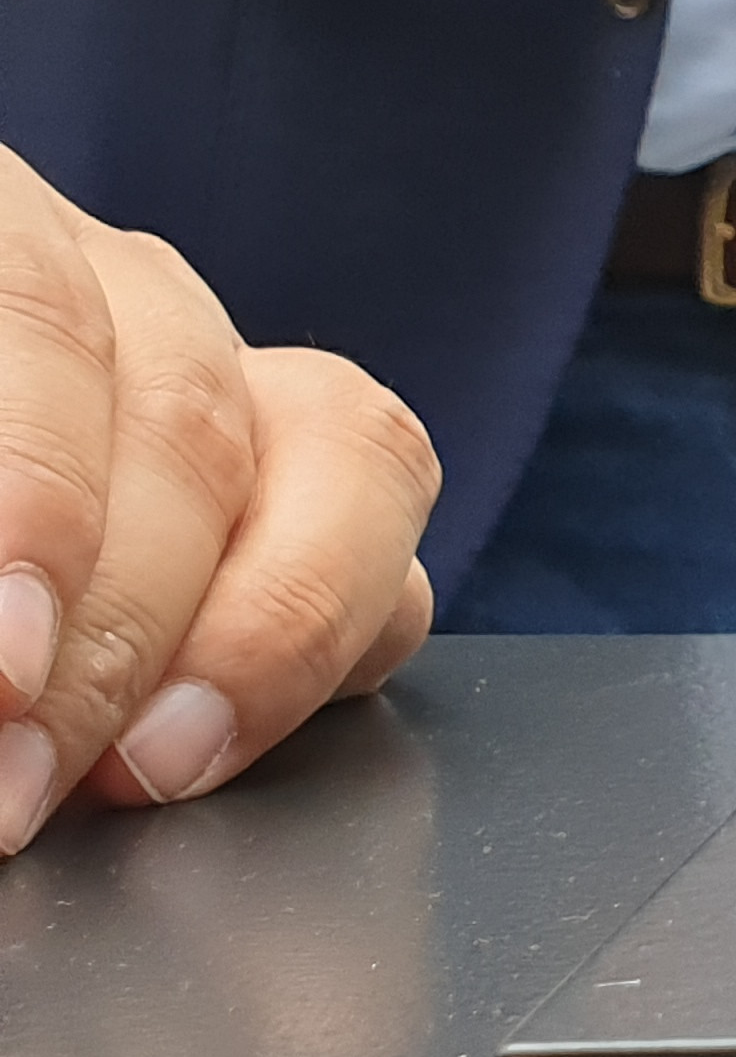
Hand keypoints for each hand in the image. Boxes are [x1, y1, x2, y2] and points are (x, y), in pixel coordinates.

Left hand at [0, 146, 437, 859]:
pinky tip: (203, 746)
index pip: (20, 299)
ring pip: (330, 440)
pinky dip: (321, 641)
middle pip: (174, 393)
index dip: (28, 480)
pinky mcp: (274, 466)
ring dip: (254, 632)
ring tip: (145, 774)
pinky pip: (378, 522)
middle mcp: (87, 268)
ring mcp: (196, 360)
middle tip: (8, 787)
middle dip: (110, 620)